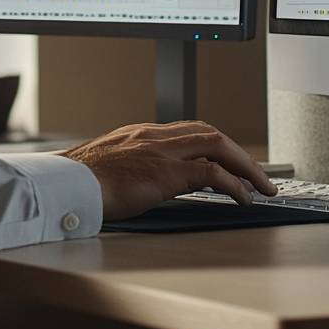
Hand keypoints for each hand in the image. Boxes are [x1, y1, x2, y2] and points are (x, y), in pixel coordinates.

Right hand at [58, 120, 276, 221]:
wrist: (68, 182)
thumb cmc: (81, 179)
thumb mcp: (110, 163)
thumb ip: (130, 163)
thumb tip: (142, 179)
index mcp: (141, 133)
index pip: (189, 130)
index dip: (214, 144)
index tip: (228, 159)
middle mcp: (155, 135)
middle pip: (209, 132)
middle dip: (238, 152)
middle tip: (256, 173)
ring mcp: (162, 151)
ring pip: (218, 145)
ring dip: (245, 165)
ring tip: (260, 186)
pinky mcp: (167, 172)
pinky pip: (213, 173)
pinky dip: (234, 184)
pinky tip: (243, 198)